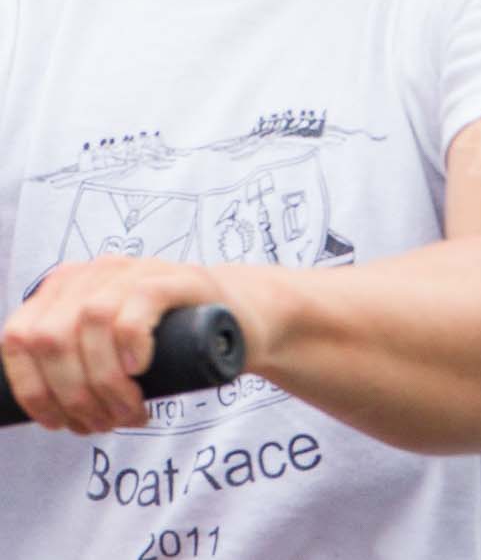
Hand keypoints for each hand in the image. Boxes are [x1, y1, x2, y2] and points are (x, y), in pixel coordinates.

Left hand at [0, 257, 243, 434]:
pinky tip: (140, 369)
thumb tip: (33, 413)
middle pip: (51, 336)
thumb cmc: (170, 346)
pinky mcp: (178, 278)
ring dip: (104, 381)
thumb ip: (70, 364)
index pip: (17, 339)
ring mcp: (136, 271)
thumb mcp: (107, 352)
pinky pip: (137, 303)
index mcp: (63, 291)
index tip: (58, 423)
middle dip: (72, 393)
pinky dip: (130, 342)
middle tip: (105, 423)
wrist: (243, 321)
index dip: (31, 389)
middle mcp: (92, 273)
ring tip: (130, 410)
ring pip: (90, 322)